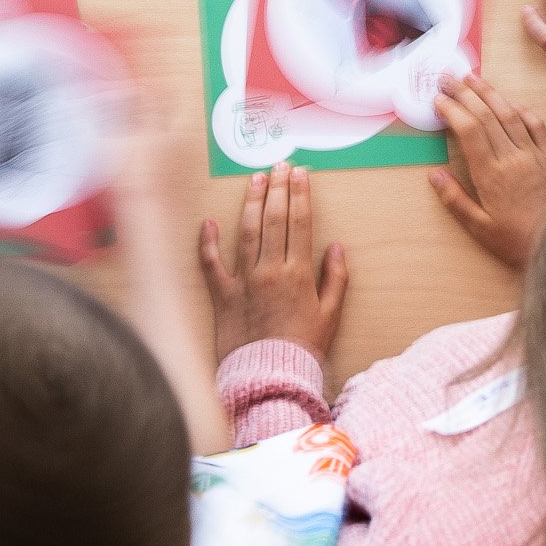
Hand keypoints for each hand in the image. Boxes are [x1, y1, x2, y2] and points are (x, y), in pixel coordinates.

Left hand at [198, 163, 347, 360]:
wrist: (270, 379)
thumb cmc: (303, 349)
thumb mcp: (331, 316)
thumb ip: (336, 279)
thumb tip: (338, 246)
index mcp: (298, 273)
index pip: (299, 222)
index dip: (300, 194)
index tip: (300, 173)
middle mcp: (270, 270)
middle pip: (273, 219)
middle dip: (277, 188)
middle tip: (278, 166)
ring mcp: (243, 280)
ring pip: (246, 232)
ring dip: (251, 202)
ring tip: (254, 179)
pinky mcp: (222, 295)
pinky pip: (211, 264)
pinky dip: (207, 242)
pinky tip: (209, 222)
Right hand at [427, 76, 545, 270]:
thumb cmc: (520, 240)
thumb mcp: (481, 229)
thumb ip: (456, 201)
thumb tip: (434, 175)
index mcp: (491, 174)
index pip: (469, 131)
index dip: (452, 110)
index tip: (438, 100)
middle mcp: (512, 157)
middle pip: (486, 115)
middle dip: (464, 93)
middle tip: (447, 78)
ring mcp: (534, 154)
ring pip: (509, 114)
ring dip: (490, 93)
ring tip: (473, 78)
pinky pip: (536, 125)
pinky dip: (522, 110)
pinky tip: (512, 103)